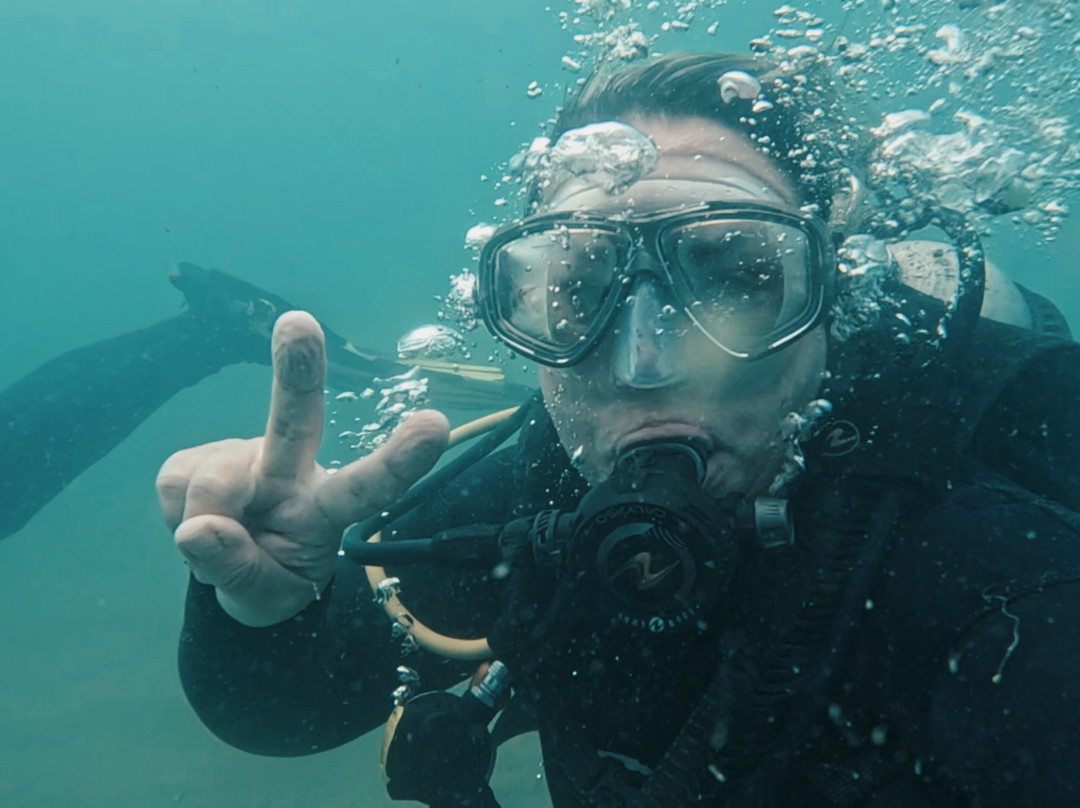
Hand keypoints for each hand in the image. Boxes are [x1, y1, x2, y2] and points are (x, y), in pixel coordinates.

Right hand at [156, 311, 448, 626]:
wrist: (233, 572)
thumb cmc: (271, 577)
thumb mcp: (265, 598)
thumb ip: (238, 570)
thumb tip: (196, 531)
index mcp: (329, 507)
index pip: (369, 485)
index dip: (400, 459)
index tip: (435, 425)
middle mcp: (293, 469)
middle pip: (297, 418)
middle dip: (297, 370)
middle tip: (299, 323)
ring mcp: (246, 456)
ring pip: (213, 482)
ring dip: (202, 521)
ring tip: (216, 542)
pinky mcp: (199, 455)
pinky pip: (175, 484)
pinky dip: (176, 514)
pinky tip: (198, 518)